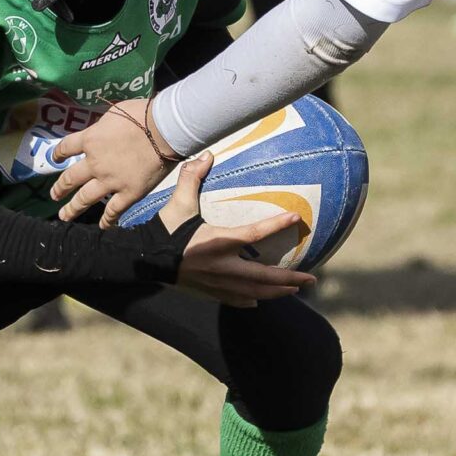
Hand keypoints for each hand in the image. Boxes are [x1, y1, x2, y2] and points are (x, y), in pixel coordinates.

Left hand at [50, 98, 177, 224]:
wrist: (164, 129)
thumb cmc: (142, 115)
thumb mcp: (113, 113)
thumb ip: (102, 128)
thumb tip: (100, 133)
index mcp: (90, 140)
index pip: (66, 148)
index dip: (58, 153)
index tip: (55, 158)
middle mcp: (95, 164)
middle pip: (70, 178)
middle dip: (60, 188)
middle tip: (54, 195)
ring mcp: (110, 181)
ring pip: (85, 199)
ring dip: (73, 208)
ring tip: (64, 216)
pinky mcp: (129, 193)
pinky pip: (114, 210)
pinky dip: (107, 219)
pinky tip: (103, 225)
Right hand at [161, 158, 314, 305]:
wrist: (143, 259)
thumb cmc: (163, 230)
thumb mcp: (178, 203)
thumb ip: (192, 178)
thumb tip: (207, 155)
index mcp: (218, 241)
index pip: (255, 233)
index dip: (276, 225)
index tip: (296, 218)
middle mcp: (222, 266)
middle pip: (264, 277)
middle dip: (290, 279)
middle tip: (312, 279)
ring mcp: (217, 283)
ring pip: (254, 292)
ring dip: (277, 292)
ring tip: (295, 290)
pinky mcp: (208, 291)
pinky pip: (234, 299)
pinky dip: (250, 300)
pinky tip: (259, 300)